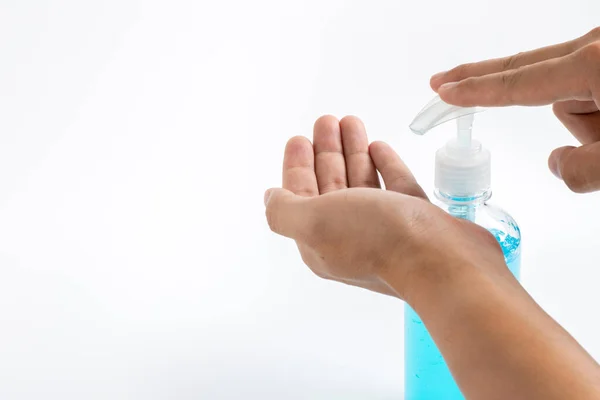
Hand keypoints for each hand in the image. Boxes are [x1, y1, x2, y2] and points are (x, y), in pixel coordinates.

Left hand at [264, 116, 504, 301]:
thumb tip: (271, 198)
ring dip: (353, 153)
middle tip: (327, 121)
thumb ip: (285, 210)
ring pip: (362, 183)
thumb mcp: (314, 223)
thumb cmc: (376, 239)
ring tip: (352, 122)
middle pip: (331, 186)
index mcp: (321, 241)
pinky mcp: (416, 220)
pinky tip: (378, 147)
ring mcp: (385, 228)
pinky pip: (395, 187)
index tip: (300, 138)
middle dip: (326, 152)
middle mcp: (350, 236)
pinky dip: (385, 166)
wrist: (444, 262)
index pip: (301, 197)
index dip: (297, 167)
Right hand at [430, 27, 599, 192]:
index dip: (474, 91)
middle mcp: (594, 47)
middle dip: (482, 78)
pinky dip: (596, 109)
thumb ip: (580, 170)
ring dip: (582, 121)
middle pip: (523, 70)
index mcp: (591, 67)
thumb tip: (558, 162)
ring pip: (566, 91)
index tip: (444, 92)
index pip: (515, 84)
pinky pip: (587, 86)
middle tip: (442, 81)